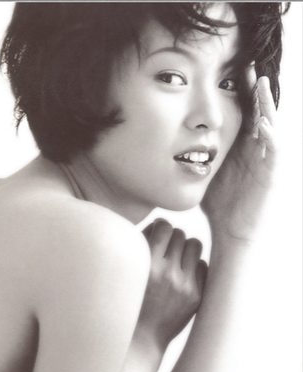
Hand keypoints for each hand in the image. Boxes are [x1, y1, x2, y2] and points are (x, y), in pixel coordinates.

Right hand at [137, 220, 206, 349]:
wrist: (141, 338)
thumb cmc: (129, 299)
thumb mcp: (128, 272)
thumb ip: (140, 246)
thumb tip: (160, 224)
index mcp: (145, 265)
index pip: (164, 227)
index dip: (160, 227)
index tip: (157, 234)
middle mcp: (166, 274)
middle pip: (180, 234)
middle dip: (172, 238)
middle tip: (165, 249)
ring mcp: (184, 285)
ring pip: (195, 245)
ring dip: (185, 248)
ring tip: (176, 258)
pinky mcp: (196, 296)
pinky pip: (203, 265)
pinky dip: (193, 267)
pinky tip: (182, 275)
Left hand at [201, 68, 276, 241]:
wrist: (231, 233)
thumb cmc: (218, 204)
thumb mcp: (205, 170)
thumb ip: (195, 152)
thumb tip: (168, 139)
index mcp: (242, 146)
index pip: (244, 112)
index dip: (240, 93)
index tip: (230, 70)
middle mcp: (256, 149)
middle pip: (259, 112)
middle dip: (255, 90)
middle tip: (248, 66)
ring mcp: (266, 161)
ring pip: (270, 125)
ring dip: (267, 104)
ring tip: (260, 84)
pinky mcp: (272, 175)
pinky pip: (274, 150)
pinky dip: (270, 135)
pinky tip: (261, 122)